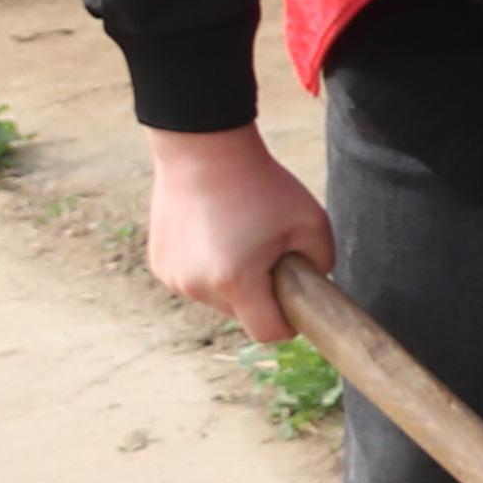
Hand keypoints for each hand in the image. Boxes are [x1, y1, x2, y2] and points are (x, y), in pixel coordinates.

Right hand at [144, 123, 337, 338]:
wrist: (204, 150)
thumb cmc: (263, 185)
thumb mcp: (313, 223)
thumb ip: (323, 265)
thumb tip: (313, 291)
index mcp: (236, 281)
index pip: (268, 332)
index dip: (288, 322)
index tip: (297, 303)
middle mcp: (197, 287)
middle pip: (243, 315)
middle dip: (261, 295)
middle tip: (269, 253)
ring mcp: (173, 278)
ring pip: (218, 299)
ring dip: (234, 282)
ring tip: (240, 239)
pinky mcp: (160, 265)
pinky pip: (196, 282)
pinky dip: (210, 269)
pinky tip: (215, 234)